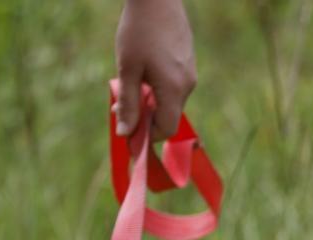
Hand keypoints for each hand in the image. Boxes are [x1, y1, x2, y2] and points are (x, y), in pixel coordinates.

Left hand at [115, 0, 196, 139]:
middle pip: (168, 117)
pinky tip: (143, 71)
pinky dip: (158, 89)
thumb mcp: (128, 69)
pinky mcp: (188, 62)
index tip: (128, 131)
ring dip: (150, 102)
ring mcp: (190, 73)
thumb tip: (125, 134)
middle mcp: (187, 85)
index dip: (147, 136)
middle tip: (121, 107)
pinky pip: (174, 87)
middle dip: (145, 118)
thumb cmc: (139, 29)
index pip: (165, 129)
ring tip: (131, 83)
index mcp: (173, 89)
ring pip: (170, 101)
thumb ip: (128, 104)